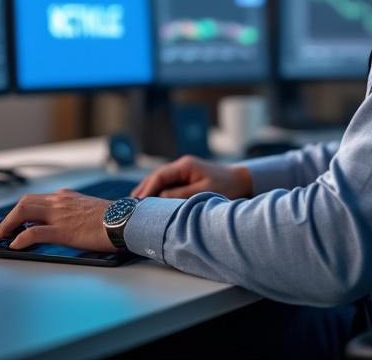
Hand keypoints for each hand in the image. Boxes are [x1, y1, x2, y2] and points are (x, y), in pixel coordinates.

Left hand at [0, 188, 114, 250]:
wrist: (126, 220)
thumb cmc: (114, 218)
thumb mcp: (91, 208)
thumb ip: (76, 211)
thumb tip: (68, 221)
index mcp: (67, 197)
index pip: (37, 199)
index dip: (22, 210)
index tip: (15, 220)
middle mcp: (60, 202)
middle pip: (25, 202)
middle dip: (9, 216)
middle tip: (3, 229)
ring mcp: (60, 215)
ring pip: (24, 212)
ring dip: (8, 224)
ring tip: (2, 236)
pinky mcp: (63, 231)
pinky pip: (34, 232)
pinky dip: (21, 239)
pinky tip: (15, 245)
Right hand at [131, 155, 252, 199]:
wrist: (241, 181)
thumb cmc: (226, 186)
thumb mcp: (204, 192)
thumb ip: (181, 194)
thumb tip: (160, 197)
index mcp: (185, 166)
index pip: (159, 176)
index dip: (147, 189)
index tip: (138, 203)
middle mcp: (182, 165)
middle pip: (156, 177)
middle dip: (143, 190)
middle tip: (130, 205)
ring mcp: (183, 170)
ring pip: (159, 180)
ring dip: (147, 190)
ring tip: (135, 204)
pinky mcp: (186, 177)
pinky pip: (166, 183)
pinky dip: (156, 191)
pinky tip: (150, 201)